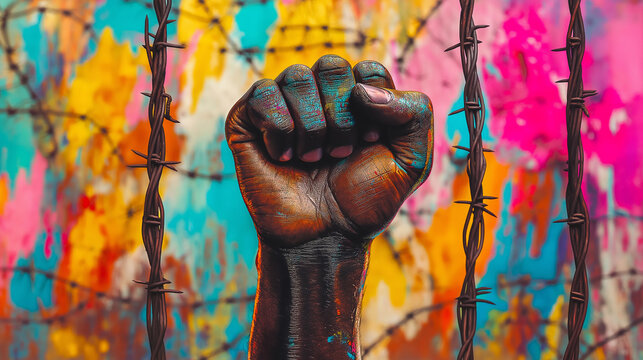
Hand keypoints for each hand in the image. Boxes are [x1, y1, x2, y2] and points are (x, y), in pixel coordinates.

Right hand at [226, 55, 433, 247]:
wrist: (325, 237)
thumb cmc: (365, 199)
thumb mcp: (412, 160)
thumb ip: (414, 112)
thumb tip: (361, 88)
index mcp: (357, 97)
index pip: (367, 70)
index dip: (373, 108)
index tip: (370, 143)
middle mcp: (319, 94)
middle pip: (331, 66)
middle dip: (341, 117)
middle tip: (339, 154)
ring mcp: (283, 105)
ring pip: (296, 77)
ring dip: (311, 127)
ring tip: (311, 160)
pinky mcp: (248, 120)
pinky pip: (262, 94)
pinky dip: (279, 129)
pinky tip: (283, 157)